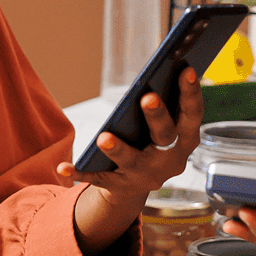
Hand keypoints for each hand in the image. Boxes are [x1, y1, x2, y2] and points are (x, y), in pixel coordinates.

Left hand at [57, 71, 203, 255]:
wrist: (135, 187)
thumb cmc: (150, 142)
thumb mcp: (162, 127)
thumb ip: (163, 104)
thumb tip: (157, 68)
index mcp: (185, 139)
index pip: (192, 114)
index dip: (191, 93)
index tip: (187, 69)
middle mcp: (170, 159)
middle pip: (165, 136)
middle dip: (157, 116)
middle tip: (148, 97)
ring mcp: (146, 175)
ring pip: (132, 160)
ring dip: (118, 149)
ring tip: (103, 138)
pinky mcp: (120, 186)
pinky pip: (98, 179)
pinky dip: (80, 173)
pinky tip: (63, 167)